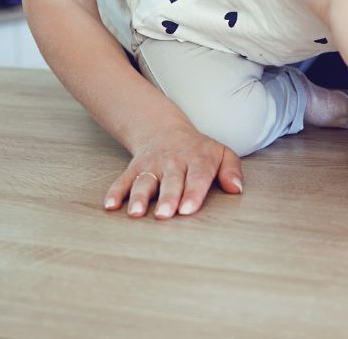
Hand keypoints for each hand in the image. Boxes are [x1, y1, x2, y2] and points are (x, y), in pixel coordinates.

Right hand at [104, 125, 242, 218]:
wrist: (166, 132)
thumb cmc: (199, 150)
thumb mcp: (221, 154)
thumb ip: (231, 170)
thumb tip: (237, 189)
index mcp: (198, 159)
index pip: (198, 176)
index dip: (193, 193)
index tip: (188, 209)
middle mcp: (174, 162)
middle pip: (171, 181)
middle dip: (168, 198)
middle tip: (165, 215)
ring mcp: (152, 165)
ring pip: (145, 181)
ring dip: (140, 197)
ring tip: (136, 213)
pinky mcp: (134, 169)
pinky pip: (122, 180)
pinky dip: (115, 192)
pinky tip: (110, 205)